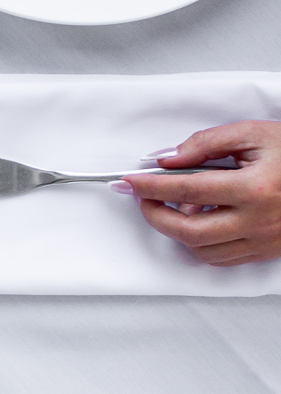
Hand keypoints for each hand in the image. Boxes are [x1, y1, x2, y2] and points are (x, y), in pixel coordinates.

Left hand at [119, 122, 280, 263]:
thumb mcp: (254, 134)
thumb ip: (207, 143)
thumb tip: (167, 159)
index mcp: (255, 188)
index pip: (186, 190)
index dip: (151, 186)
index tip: (129, 181)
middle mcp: (257, 221)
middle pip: (187, 230)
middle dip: (155, 214)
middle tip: (143, 196)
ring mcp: (261, 241)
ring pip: (200, 249)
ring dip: (176, 230)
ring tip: (174, 206)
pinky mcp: (264, 253)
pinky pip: (219, 258)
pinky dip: (200, 242)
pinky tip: (199, 220)